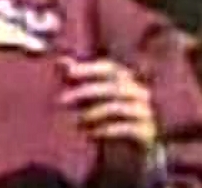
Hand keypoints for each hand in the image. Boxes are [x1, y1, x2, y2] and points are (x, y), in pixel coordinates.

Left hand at [61, 58, 158, 181]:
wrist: (127, 147)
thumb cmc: (103, 114)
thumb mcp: (88, 96)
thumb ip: (76, 78)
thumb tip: (60, 60)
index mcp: (125, 80)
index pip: (110, 68)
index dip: (90, 68)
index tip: (68, 74)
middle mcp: (138, 93)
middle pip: (112, 87)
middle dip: (85, 92)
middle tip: (61, 100)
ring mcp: (144, 112)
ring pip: (118, 107)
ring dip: (93, 112)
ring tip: (76, 121)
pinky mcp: (147, 132)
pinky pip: (127, 128)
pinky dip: (106, 130)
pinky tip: (90, 134)